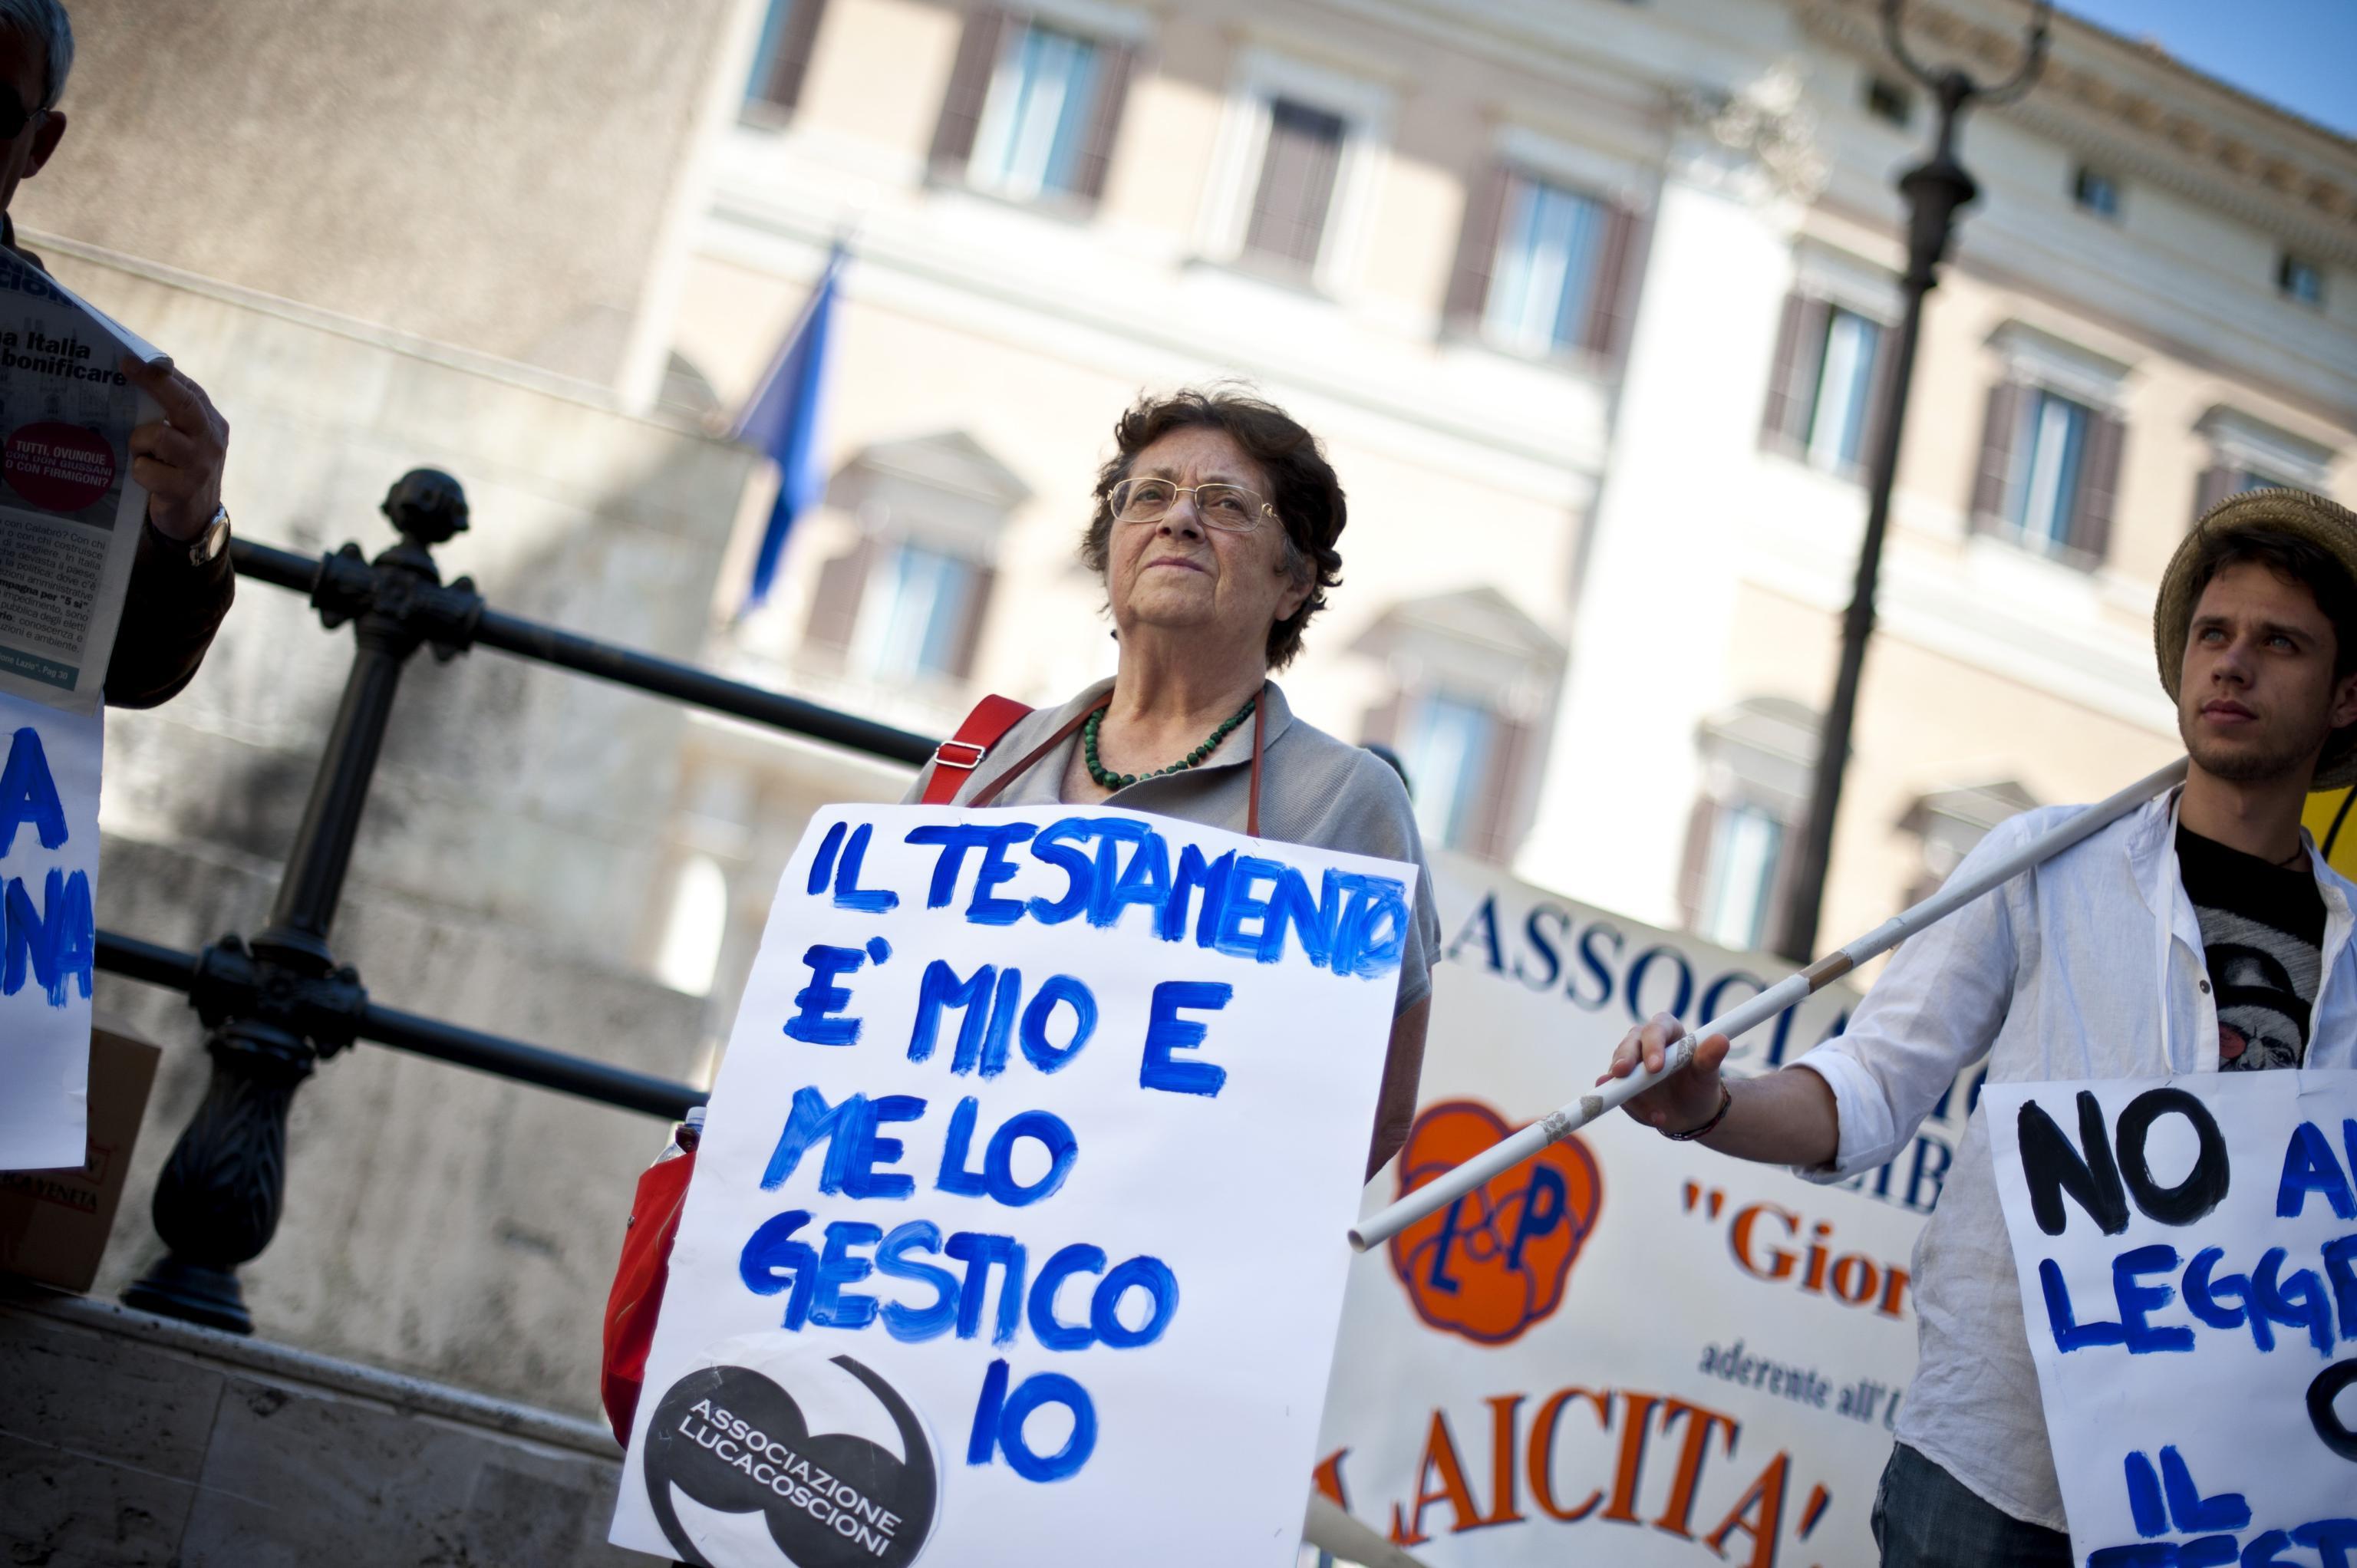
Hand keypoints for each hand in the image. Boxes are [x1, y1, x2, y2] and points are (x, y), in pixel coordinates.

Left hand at [123, 355, 228, 541]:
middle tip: (127, 367)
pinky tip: (146, 478)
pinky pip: (147, 470)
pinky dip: (139, 472)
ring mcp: (201, 466)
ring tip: (140, 453)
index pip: (189, 390)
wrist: (196, 519)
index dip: (161, 373)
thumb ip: (172, 413)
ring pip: (159, 436)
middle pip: (184, 404)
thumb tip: (136, 374)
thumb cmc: (179, 469)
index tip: (130, 359)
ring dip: (138, 442)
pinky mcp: (185, 489)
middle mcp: (212, 440)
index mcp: (211, 423)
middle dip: (155, 383)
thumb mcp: (185, 438)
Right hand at [1596, 1010, 1731, 1133]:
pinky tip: (1654, 1117)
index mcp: (1667, 1031)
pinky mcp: (1622, 1084)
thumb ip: (1710, 1057)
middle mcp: (1644, 1042)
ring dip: (1631, 1092)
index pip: (1656, 1029)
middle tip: (1622, 1074)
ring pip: (1618, 1070)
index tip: (1655, 1067)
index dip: (1652, 1044)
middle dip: (1624, 1059)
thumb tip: (1721, 1040)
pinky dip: (1634, 1107)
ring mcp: (1630, 1064)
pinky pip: (1618, 1093)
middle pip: (1629, 1044)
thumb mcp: (1707, 1073)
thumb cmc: (1700, 1084)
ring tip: (1656, 1114)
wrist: (1690, 1110)